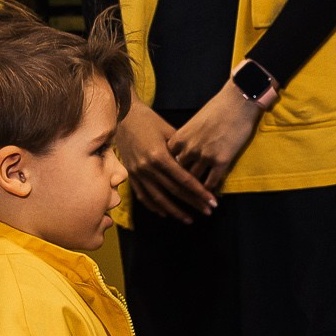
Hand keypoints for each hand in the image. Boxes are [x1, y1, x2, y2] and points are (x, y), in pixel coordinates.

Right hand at [117, 99, 216, 221]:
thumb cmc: (149, 120)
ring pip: (158, 199)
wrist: (122, 116)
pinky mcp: (130, 175)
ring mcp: (137, 174)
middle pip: (174, 192)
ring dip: (174, 211)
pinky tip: (165, 213)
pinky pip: (143, 196)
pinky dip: (154, 206)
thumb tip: (197, 165)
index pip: (184, 180)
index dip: (200, 193)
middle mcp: (148, 168)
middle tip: (208, 212)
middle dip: (193, 203)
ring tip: (189, 219)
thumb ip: (181, 150)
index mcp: (159, 156)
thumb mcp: (168, 131)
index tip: (212, 201)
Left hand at [170, 84, 262, 195]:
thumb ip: (186, 138)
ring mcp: (205, 156)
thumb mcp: (194, 122)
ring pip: (194, 181)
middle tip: (181, 199)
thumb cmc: (217, 108)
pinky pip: (212, 182)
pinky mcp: (221, 160)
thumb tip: (182, 150)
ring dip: (194, 194)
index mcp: (179, 138)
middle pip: (178, 175)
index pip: (168, 162)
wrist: (238, 102)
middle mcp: (189, 149)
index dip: (168, 174)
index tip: (169, 184)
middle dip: (179, 188)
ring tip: (196, 203)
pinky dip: (210, 191)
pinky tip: (211, 197)